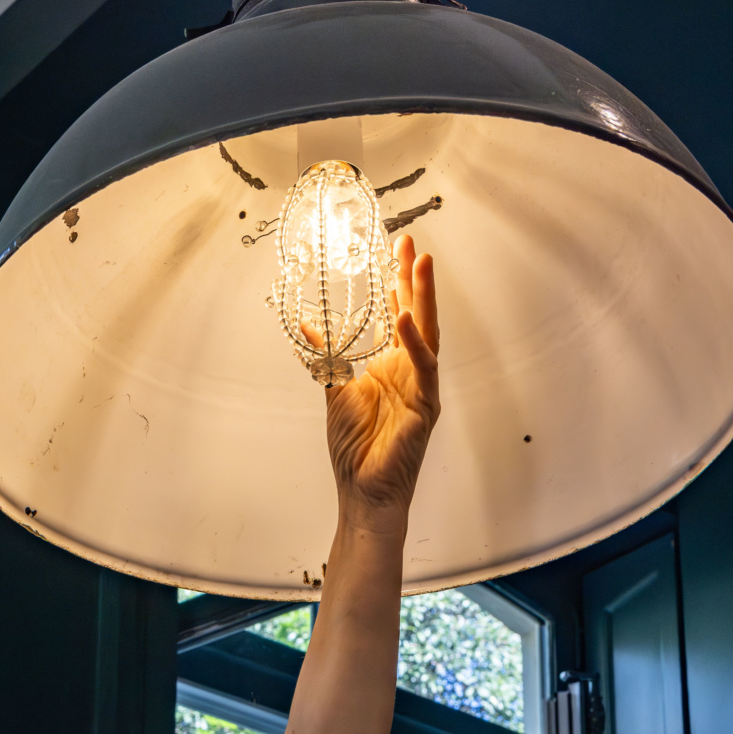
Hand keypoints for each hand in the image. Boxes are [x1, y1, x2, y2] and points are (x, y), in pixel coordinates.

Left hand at [322, 235, 439, 522]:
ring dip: (423, 298)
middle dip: (412, 278)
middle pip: (416, 315)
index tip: (392, 249)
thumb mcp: (333, 390)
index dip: (395, 283)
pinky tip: (405, 317)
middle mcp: (410, 372)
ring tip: (419, 263)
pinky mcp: (425, 406)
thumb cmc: (354, 448)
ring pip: (426, 333)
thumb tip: (306, 325)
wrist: (363, 490)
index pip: (396, 315)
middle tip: (410, 242)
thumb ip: (326, 357)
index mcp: (391, 367)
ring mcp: (421, 387)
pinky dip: (414, 343)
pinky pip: (423, 367)